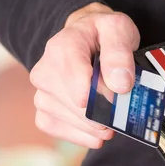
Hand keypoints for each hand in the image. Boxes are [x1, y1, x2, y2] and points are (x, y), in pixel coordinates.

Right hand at [29, 2, 139, 147]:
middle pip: (77, 105)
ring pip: (69, 121)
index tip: (118, 96)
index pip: (78, 81)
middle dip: (104, 113)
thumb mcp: (118, 29)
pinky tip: (97, 132)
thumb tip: (119, 85)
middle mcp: (45, 71)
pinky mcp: (43, 111)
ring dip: (95, 127)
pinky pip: (59, 130)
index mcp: (61, 48)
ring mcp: (42, 93)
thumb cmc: (102, 34)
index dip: (101, 95)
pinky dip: (82, 135)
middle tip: (122, 111)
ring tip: (113, 120)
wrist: (87, 38)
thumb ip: (119, 53)